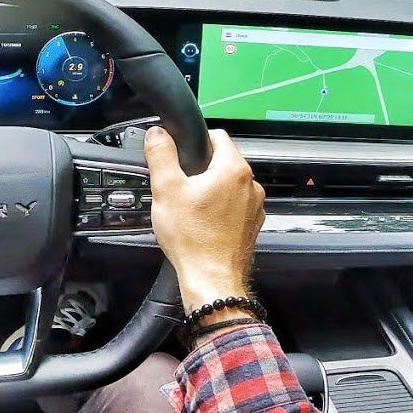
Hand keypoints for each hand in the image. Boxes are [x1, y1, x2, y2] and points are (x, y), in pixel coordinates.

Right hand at [144, 127, 265, 323]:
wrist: (211, 278)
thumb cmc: (192, 238)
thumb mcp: (166, 189)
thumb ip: (161, 155)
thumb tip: (157, 134)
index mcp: (233, 169)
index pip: (218, 136)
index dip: (196, 141)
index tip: (183, 154)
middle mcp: (251, 185)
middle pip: (224, 162)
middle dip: (202, 170)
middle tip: (180, 186)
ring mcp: (254, 207)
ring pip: (230, 186)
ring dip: (212, 190)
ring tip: (191, 208)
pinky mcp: (252, 225)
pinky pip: (235, 207)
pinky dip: (220, 210)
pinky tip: (203, 224)